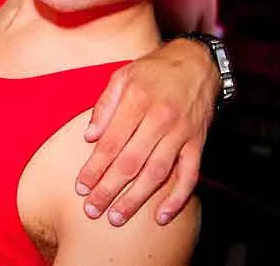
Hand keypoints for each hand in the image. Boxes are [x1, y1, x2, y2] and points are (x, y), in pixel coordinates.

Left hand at [75, 39, 216, 225]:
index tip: (81, 187)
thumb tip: (89, 137)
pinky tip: (161, 216)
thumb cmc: (153, 70)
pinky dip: (177, 198)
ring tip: (117, 217)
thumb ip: (104, 106)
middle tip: (92, 210)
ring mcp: (181, 132)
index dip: (94, 167)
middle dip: (109, 189)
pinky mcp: (198, 142)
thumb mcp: (122, 76)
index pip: (111, 142)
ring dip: (136, 199)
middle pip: (131, 162)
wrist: (196, 62)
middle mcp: (160, 118)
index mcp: (137, 100)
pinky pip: (189, 175)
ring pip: (157, 173)